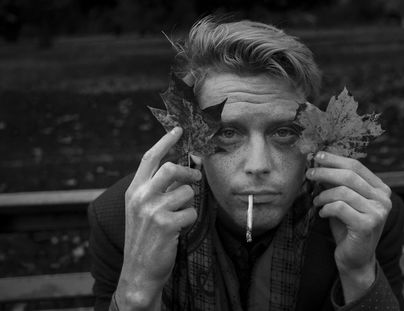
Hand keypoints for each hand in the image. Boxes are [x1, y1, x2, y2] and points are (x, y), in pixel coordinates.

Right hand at [116, 127, 200, 309]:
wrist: (138, 271)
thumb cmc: (145, 238)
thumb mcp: (142, 210)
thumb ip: (157, 189)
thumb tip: (182, 169)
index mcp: (134, 190)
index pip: (150, 158)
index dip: (166, 141)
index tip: (179, 129)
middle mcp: (140, 197)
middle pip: (171, 168)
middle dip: (189, 172)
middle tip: (196, 178)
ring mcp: (152, 210)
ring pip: (187, 193)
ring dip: (189, 205)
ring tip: (178, 218)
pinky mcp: (166, 224)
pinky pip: (191, 212)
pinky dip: (190, 221)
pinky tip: (179, 230)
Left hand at [306, 152, 391, 301]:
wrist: (355, 258)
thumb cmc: (347, 226)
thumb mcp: (343, 200)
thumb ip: (337, 183)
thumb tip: (319, 161)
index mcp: (381, 189)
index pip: (356, 166)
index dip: (335, 159)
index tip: (318, 156)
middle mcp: (384, 199)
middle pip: (349, 176)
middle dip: (325, 172)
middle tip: (309, 174)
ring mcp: (378, 212)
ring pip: (342, 191)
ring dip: (323, 195)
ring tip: (316, 201)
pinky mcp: (367, 225)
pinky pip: (339, 207)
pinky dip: (326, 208)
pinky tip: (322, 214)